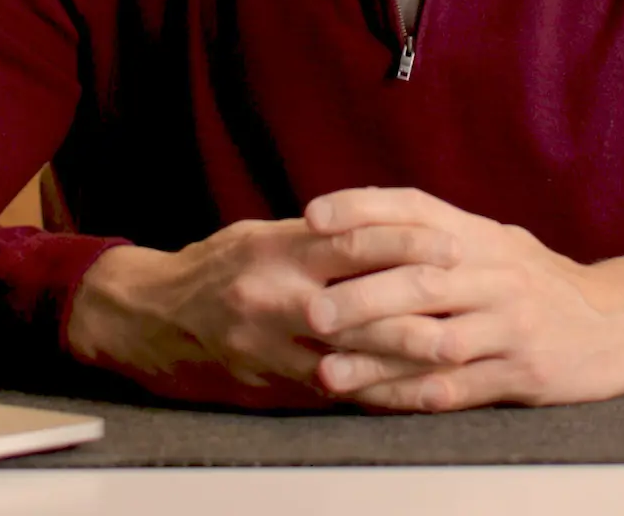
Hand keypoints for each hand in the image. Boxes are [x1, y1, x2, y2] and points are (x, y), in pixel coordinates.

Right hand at [63, 216, 458, 408]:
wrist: (151, 321)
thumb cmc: (215, 268)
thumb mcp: (261, 236)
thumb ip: (320, 237)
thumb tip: (387, 231)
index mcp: (278, 252)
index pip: (353, 243)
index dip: (407, 244)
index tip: (453, 245)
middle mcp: (278, 301)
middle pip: (363, 307)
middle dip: (421, 308)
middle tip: (472, 304)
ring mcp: (276, 350)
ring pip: (357, 357)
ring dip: (413, 358)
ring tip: (462, 352)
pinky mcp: (277, 387)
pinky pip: (342, 393)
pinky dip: (385, 392)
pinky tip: (423, 392)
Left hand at [302, 187, 623, 410]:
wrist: (620, 323)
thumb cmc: (538, 283)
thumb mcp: (496, 244)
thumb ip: (437, 236)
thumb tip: (356, 223)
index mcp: (483, 236)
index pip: (416, 208)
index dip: (363, 208)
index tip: (313, 216)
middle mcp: (497, 275)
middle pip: (422, 280)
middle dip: (362, 297)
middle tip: (313, 312)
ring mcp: (511, 327)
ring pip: (435, 342)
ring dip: (378, 359)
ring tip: (329, 372)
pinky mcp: (522, 374)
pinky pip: (457, 389)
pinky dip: (411, 397)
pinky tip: (375, 402)